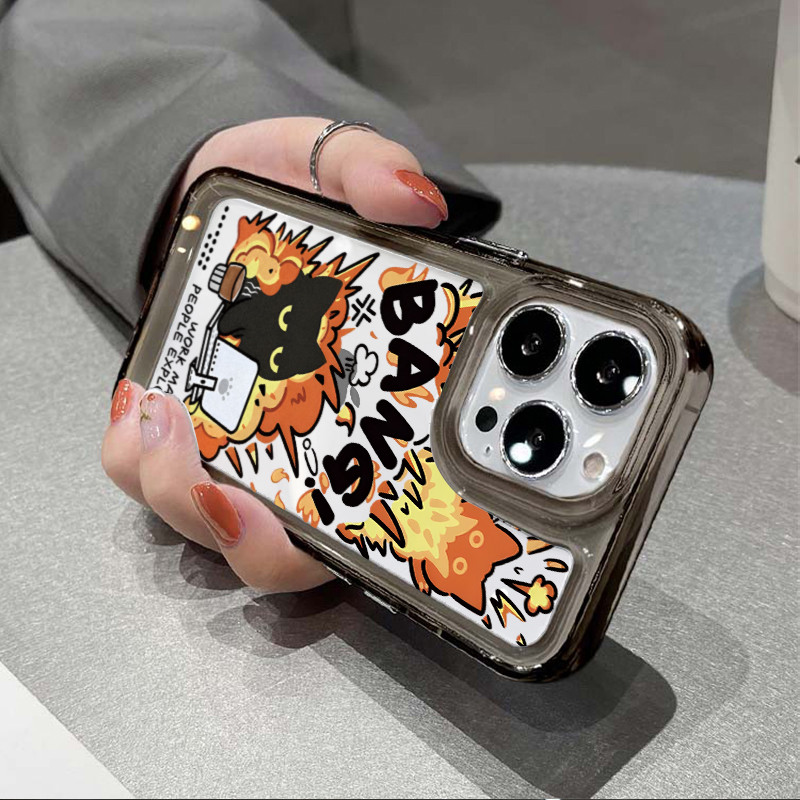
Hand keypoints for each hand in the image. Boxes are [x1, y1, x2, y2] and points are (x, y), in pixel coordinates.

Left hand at [102, 117, 448, 592]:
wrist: (214, 198)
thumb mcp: (325, 161)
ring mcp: (238, 441)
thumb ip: (368, 169)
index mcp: (364, 402)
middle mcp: (304, 440)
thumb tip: (411, 199)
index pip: (378, 500)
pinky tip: (142, 404)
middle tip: (231, 493)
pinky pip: (144, 469)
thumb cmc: (283, 195)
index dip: (366, 541)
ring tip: (167, 419)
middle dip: (254, 537)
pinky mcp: (178, 424)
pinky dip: (136, 455)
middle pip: (284, 542)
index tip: (340, 529)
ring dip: (183, 492)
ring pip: (208, 519)